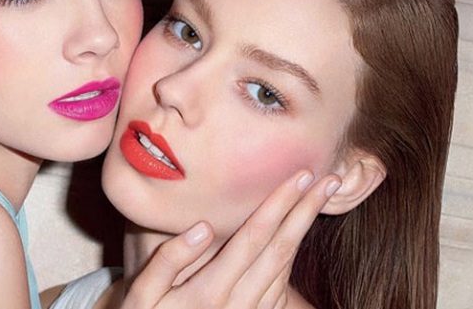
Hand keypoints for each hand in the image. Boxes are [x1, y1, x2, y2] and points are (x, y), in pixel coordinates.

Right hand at [121, 170, 341, 308]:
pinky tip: (297, 230)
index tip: (299, 176)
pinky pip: (283, 283)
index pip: (253, 238)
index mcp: (211, 293)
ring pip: (286, 267)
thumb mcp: (142, 293)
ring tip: (319, 198)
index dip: (278, 205)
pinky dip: (293, 253)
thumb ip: (169, 260)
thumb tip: (204, 226)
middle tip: (330, 179)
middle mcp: (239, 304)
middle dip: (305, 212)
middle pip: (280, 250)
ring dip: (304, 230)